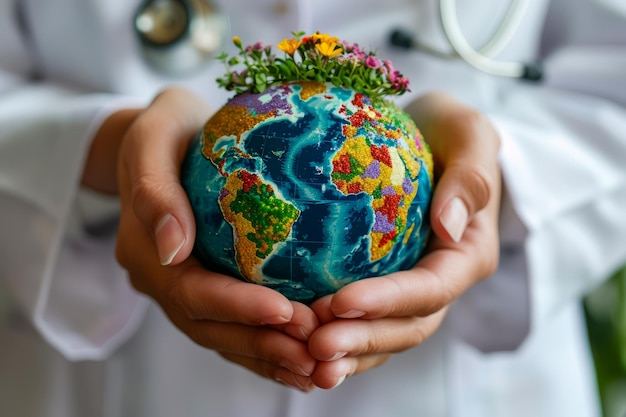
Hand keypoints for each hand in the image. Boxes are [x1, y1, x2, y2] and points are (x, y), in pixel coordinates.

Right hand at [111, 87, 318, 390]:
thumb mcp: (153, 136)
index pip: (190, 291)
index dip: (235, 307)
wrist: (163, 136)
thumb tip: (174, 249)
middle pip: (208, 326)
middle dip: (261, 342)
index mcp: (144, 250)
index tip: (285, 311)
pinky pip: (233, 325)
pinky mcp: (206, 286)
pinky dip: (266, 345)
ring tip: (317, 368)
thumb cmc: (164, 128)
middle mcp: (161, 278)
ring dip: (268, 355)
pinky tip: (303, 358)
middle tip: (313, 351)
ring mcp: (181, 288)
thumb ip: (154, 190)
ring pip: (222, 335)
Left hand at [307, 92, 501, 388]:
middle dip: (363, 339)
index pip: (430, 288)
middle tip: (316, 345)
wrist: (438, 139)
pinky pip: (364, 320)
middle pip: (407, 326)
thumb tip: (447, 225)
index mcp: (467, 253)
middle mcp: (442, 281)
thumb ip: (469, 177)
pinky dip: (339, 335)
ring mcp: (414, 289)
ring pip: (385, 334)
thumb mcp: (469, 134)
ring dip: (349, 352)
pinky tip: (301, 344)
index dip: (388, 302)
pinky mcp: (386, 285)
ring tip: (306, 360)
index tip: (340, 302)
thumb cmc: (453, 133)